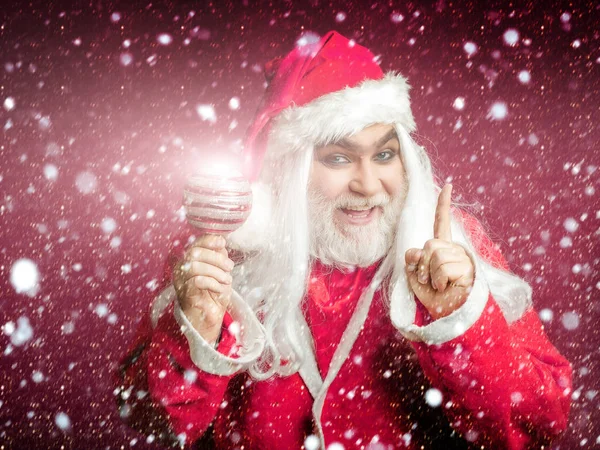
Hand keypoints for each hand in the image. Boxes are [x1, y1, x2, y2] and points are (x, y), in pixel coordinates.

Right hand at [173, 235, 234, 343]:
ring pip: (195, 266)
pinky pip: (197, 281)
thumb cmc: (214, 291)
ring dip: (216, 272)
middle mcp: (181, 268)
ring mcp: (181, 281)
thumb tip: (221, 243)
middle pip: (194, 253)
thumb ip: (218, 256)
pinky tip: (220, 289)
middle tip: (229, 267)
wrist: (210, 315)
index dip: (209, 240)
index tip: (222, 243)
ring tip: (227, 280)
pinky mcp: (185, 294)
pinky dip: (213, 284)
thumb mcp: (220, 270)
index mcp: (189, 259)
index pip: (195, 242)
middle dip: (216, 258)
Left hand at [404, 184, 474, 319]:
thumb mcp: (414, 276)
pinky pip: (443, 268)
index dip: (443, 204)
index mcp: (442, 247)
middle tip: (429, 281)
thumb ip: (412, 259)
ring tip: (440, 285)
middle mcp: (454, 249)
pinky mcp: (468, 268)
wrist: (449, 315)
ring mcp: (463, 258)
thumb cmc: (433, 296)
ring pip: (436, 257)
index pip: (441, 222)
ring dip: (431, 276)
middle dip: (422, 265)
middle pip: (429, 245)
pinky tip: (449, 287)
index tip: (448, 185)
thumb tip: (417, 250)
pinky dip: (440, 281)